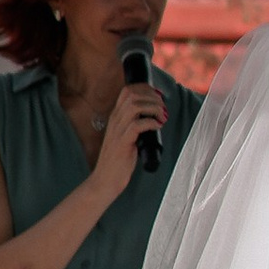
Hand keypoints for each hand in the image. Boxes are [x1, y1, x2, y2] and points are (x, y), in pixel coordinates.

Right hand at [85, 81, 166, 204]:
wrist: (106, 179)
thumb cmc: (119, 160)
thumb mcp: (126, 137)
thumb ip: (135, 126)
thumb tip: (154, 119)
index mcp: (115, 117)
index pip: (127, 91)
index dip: (145, 88)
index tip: (158, 96)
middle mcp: (115, 120)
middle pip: (132, 94)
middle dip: (152, 96)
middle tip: (163, 107)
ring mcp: (118, 131)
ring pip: (135, 106)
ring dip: (153, 108)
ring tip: (162, 116)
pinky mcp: (123, 142)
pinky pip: (138, 125)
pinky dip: (151, 123)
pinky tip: (157, 127)